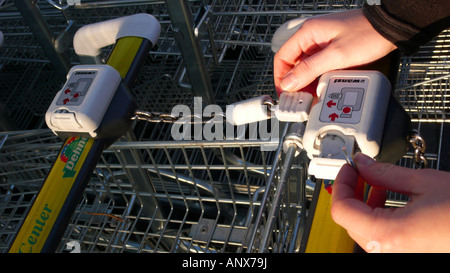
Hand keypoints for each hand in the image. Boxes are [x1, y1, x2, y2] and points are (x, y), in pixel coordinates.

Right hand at [274, 9, 396, 94]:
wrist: (390, 28)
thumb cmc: (368, 34)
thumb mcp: (336, 55)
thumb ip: (310, 69)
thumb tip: (289, 82)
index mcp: (308, 33)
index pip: (282, 57)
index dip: (280, 78)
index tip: (285, 93)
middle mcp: (312, 37)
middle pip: (292, 64)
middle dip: (294, 83)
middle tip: (298, 99)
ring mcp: (321, 43)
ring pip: (304, 67)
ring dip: (306, 82)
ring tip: (311, 96)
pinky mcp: (331, 49)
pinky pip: (317, 66)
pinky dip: (316, 78)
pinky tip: (321, 87)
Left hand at [331, 152, 449, 252]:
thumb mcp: (424, 182)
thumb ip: (384, 172)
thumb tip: (362, 163)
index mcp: (389, 234)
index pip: (342, 210)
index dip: (340, 184)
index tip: (347, 168)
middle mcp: (390, 252)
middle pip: (350, 221)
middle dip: (351, 192)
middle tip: (359, 171)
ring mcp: (399, 256)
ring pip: (364, 230)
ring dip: (363, 204)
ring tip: (375, 182)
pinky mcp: (409, 254)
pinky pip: (381, 237)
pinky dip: (377, 216)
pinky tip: (388, 199)